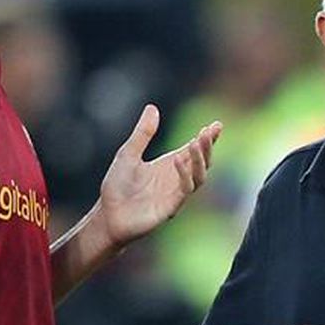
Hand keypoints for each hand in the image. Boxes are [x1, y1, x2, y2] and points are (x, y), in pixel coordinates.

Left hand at [97, 104, 220, 246]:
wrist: (107, 216)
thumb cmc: (117, 187)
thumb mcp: (128, 154)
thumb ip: (143, 133)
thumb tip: (153, 107)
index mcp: (169, 164)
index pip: (194, 149)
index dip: (207, 138)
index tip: (217, 125)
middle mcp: (177, 178)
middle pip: (202, 161)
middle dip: (208, 146)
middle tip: (210, 131)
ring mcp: (176, 193)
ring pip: (199, 176)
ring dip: (200, 159)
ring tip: (197, 142)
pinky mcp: (171, 206)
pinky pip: (185, 190)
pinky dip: (185, 175)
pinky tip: (178, 161)